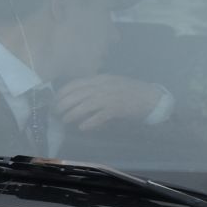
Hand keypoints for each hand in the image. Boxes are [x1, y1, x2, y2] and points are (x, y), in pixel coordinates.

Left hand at [54, 76, 169, 131]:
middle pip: (76, 95)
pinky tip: (82, 127)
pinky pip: (98, 116)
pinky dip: (89, 122)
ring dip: (72, 114)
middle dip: (62, 105)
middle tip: (56, 113)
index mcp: (100, 79)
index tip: (54, 101)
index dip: (62, 93)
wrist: (151, 97)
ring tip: (65, 120)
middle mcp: (102, 86)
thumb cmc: (131, 91)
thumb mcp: (111, 83)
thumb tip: (77, 97)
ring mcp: (109, 97)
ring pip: (84, 105)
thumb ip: (95, 87)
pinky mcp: (116, 109)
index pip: (74, 84)